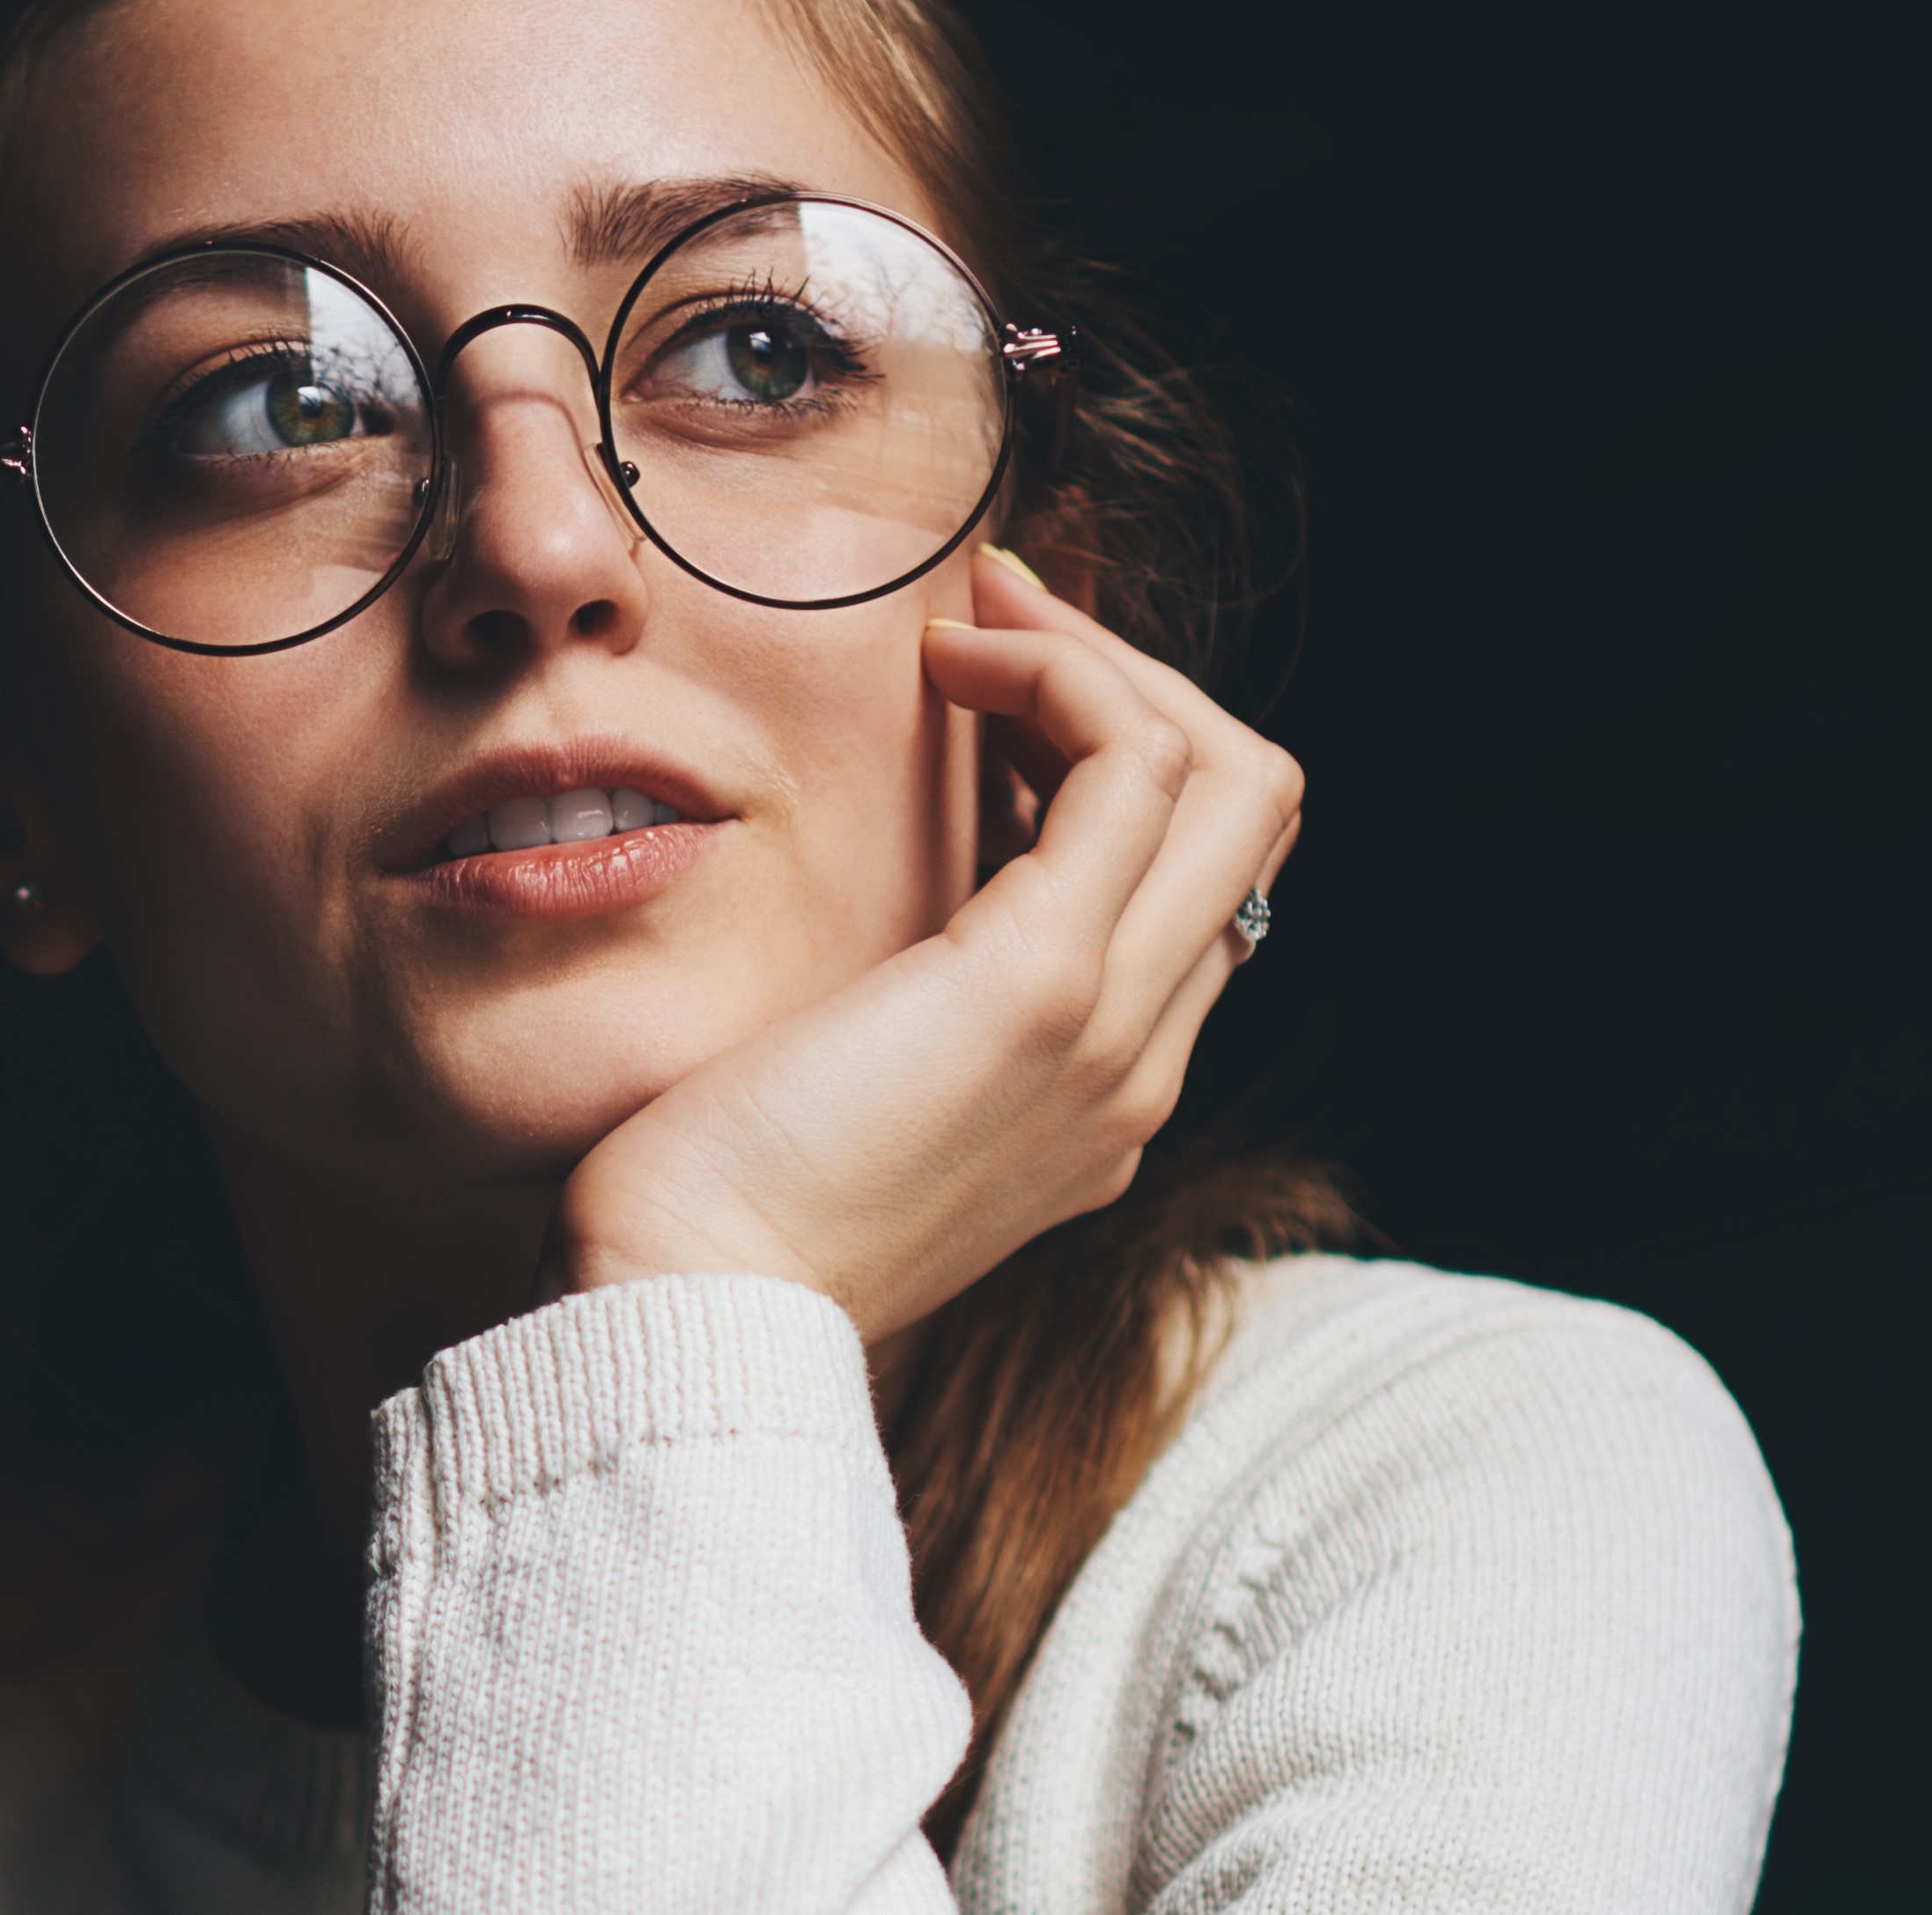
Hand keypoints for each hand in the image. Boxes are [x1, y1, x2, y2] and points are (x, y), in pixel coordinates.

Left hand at [549, 544, 1304, 1336]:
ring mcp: (1113, 1027)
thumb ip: (901, 1006)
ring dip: (1101, 660)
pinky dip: (1061, 675)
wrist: (687, 1307)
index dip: (1113, 760)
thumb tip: (887, 880)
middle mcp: (1139, 1065)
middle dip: (1134, 686)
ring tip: (970, 623)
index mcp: (1097, 1096)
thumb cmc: (710, 1207)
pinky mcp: (1044, 981)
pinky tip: (947, 666)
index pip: (1192, 888)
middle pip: (1244, 818)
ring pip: (1226, 774)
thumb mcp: (838, 1090)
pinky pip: (1133, 765)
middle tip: (994, 625)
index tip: (987, 691)